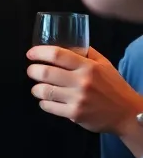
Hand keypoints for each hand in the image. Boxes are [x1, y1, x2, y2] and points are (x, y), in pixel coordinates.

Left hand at [26, 45, 142, 135]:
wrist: (127, 113)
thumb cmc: (113, 86)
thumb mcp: (104, 64)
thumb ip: (86, 53)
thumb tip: (66, 43)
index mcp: (88, 66)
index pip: (57, 54)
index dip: (39, 52)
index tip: (30, 54)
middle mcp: (82, 81)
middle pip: (46, 72)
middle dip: (33, 71)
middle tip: (32, 71)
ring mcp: (77, 99)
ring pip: (44, 90)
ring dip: (36, 88)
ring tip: (38, 87)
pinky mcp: (74, 114)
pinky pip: (49, 106)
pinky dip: (43, 103)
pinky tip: (47, 100)